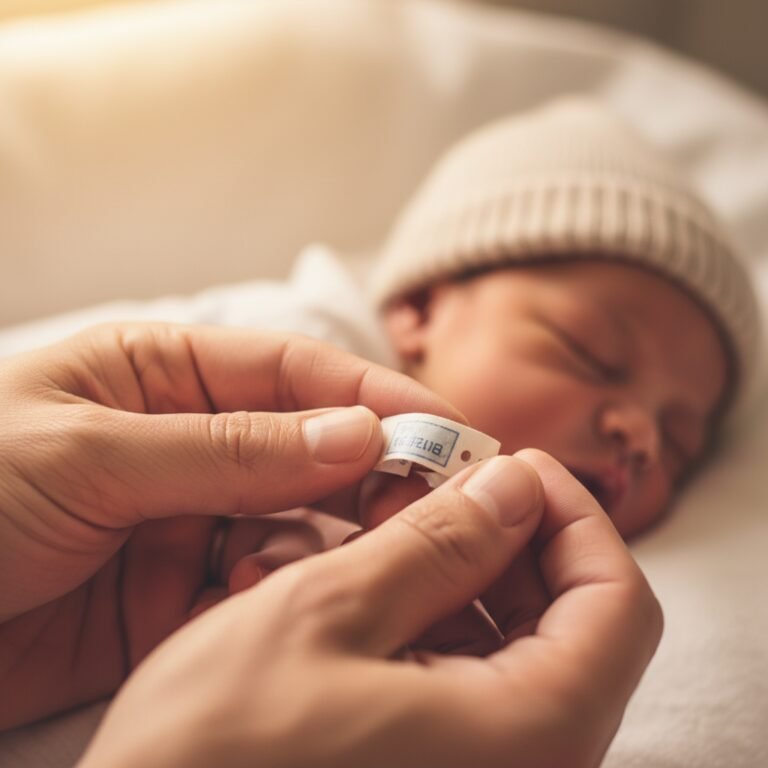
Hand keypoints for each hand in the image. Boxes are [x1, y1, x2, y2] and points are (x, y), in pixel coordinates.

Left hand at [0, 323, 460, 727]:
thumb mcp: (86, 451)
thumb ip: (227, 447)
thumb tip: (357, 432)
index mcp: (168, 375)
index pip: (298, 372)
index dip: (378, 395)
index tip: (450, 430)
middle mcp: (193, 444)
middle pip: (312, 450)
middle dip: (373, 476)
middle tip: (430, 510)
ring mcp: (191, 521)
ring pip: (296, 525)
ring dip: (326, 545)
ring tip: (334, 566)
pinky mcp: (179, 596)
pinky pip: (257, 591)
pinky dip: (280, 598)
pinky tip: (269, 606)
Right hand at [78, 450, 662, 767]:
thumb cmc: (217, 751)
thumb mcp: (327, 615)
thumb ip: (438, 544)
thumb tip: (516, 485)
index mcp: (527, 734)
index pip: (619, 601)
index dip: (573, 513)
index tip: (513, 462)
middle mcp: (527, 765)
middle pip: (572, 617)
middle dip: (508, 533)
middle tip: (437, 484)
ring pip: (517, 640)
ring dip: (460, 568)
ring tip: (383, 529)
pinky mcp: (439, 766)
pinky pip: (470, 675)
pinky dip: (433, 615)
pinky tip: (366, 587)